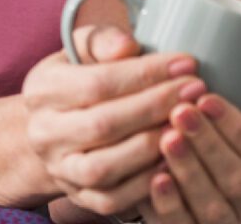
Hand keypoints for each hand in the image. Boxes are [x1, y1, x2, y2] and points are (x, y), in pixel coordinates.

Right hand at [23, 25, 206, 214]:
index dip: (147, 73)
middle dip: (157, 105)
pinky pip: (112, 200)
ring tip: (189, 122)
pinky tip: (177, 157)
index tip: (188, 62)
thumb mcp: (85, 48)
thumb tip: (126, 46)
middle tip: (196, 89)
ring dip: (153, 145)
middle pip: (104, 124)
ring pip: (104, 168)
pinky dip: (147, 183)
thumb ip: (103, 40)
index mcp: (43, 89)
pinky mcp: (78, 197)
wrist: (60, 126)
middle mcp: (44, 133)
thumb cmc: (85, 76)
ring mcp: (59, 169)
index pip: (98, 82)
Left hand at [137, 92, 240, 223]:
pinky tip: (153, 177)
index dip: (238, 129)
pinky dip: (168, 205)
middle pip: (237, 181)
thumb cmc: (239, 141)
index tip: (208, 98)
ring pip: (212, 208)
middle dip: (208, 146)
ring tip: (165, 138)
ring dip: (188, 172)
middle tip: (181, 112)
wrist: (212, 179)